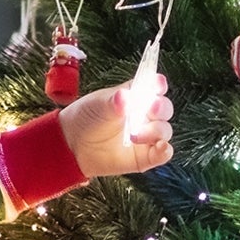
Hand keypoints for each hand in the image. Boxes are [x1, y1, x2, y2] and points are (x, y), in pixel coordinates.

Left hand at [59, 82, 173, 176]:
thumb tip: (124, 97)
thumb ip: (114, 102)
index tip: (157, 83)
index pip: (153, 87)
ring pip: (164, 130)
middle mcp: (145, 114)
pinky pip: (163, 153)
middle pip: (164, 108)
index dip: (158, 84)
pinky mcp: (146, 156)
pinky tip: (161, 147)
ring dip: (156, 130)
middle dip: (161, 107)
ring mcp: (147, 135)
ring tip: (135, 134)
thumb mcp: (98, 105)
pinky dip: (165, 150)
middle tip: (151, 108)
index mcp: (136, 96)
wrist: (73, 146)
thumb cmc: (87, 118)